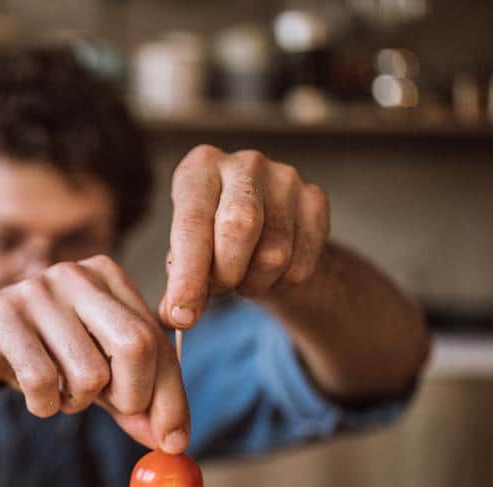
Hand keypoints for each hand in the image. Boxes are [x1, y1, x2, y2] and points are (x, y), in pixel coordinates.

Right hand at [0, 256, 188, 452]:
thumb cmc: (44, 352)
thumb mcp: (96, 372)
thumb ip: (134, 399)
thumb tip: (172, 441)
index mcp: (109, 277)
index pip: (156, 340)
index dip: (171, 396)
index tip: (174, 441)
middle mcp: (77, 275)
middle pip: (135, 345)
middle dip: (132, 396)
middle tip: (114, 411)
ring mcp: (38, 291)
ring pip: (89, 372)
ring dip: (78, 402)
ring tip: (60, 393)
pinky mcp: (4, 315)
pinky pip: (43, 380)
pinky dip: (45, 405)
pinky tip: (38, 397)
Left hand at [160, 145, 330, 328]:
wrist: (261, 228)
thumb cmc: (211, 239)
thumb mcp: (184, 254)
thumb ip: (179, 283)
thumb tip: (176, 317)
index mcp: (200, 169)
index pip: (192, 224)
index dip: (187, 275)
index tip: (182, 315)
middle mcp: (244, 164)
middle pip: (239, 227)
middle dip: (224, 274)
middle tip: (217, 290)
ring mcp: (286, 178)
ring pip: (273, 254)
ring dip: (252, 283)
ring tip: (241, 276)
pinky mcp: (316, 200)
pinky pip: (301, 265)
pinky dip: (280, 284)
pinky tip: (268, 272)